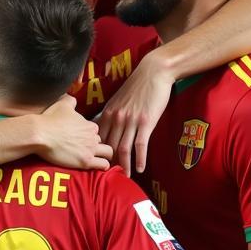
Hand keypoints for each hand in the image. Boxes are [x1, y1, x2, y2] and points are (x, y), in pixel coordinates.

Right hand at [36, 96, 111, 169]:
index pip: (96, 131)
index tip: (83, 139)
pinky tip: (99, 167)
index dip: (90, 135)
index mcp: (89, 124)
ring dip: (104, 156)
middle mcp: (93, 135)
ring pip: (108, 152)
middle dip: (96, 145)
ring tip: (97, 160)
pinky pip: (104, 164)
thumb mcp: (62, 105)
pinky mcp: (86, 161)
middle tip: (87, 150)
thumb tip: (72, 98)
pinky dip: (103, 166)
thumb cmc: (49, 119)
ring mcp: (90, 148)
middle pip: (101, 141)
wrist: (40, 133)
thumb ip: (70, 101)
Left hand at [95, 51, 171, 175]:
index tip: (98, 164)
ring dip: (124, 165)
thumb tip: (103, 129)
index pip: (99, 138)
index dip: (97, 153)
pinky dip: (139, 159)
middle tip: (109, 177)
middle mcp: (116, 118)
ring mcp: (131, 121)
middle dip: (108, 163)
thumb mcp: (118, 99)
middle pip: (109, 146)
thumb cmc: (137, 86)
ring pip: (123, 148)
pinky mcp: (145, 122)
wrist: (153, 72)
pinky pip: (140, 145)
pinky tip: (140, 169)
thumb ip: (111, 114)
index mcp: (108, 113)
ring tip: (125, 177)